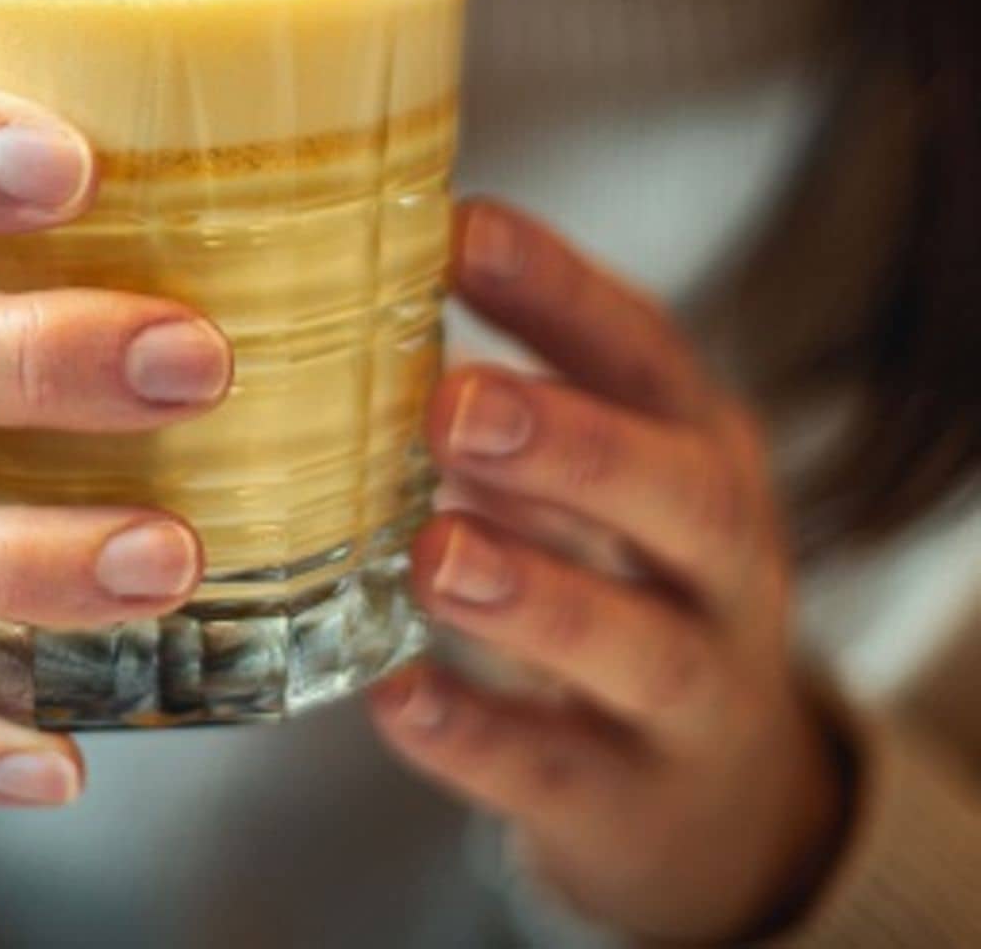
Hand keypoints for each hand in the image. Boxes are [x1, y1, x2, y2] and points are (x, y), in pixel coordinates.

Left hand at [368, 200, 850, 943]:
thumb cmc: (613, 584)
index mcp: (695, 450)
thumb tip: (313, 295)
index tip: (463, 227)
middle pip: (682, 496)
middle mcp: (720, 566)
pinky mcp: (635, 805)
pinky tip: (397, 698)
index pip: (646, 355)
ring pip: (641, 646)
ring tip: (433, 554)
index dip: (561, 292)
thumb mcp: (587, 482)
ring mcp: (694, 695)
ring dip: (536, 597)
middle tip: (455, 401)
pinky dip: (478, 741)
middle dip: (573, 445)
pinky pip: (561, 775)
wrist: (719, 803)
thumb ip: (489, 408)